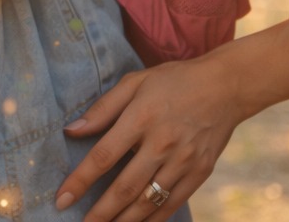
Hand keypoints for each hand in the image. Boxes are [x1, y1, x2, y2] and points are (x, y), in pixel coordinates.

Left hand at [56, 54, 247, 220]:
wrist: (226, 87)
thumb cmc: (173, 82)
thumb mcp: (134, 83)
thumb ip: (102, 109)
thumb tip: (71, 131)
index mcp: (141, 118)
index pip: (103, 156)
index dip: (80, 181)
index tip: (62, 199)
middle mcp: (162, 144)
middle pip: (125, 187)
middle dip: (101, 212)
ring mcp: (184, 161)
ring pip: (149, 201)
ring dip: (125, 220)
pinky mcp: (200, 173)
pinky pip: (173, 203)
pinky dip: (154, 220)